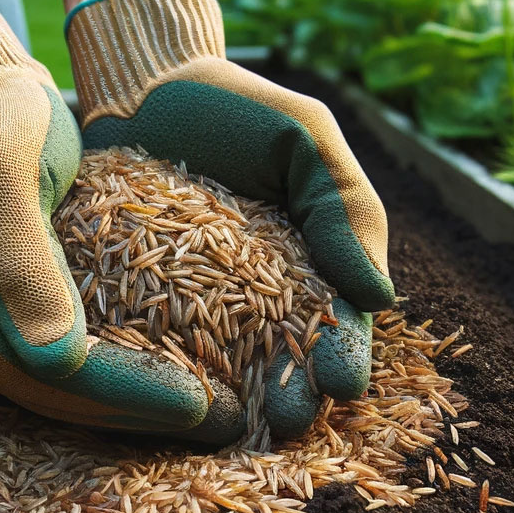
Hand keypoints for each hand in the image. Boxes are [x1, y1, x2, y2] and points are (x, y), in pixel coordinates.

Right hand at [0, 0, 243, 442]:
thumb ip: (22, 261)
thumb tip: (56, 360)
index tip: (200, 403)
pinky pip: (79, 351)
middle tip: (226, 421)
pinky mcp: (21, 306)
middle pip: (58, 393)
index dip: (122, 393)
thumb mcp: (0, 173)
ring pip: (71, 382)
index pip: (42, 374)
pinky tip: (187, 369)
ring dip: (141, 399)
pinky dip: (131, 364)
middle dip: (141, 411)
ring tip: (219, 408)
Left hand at [68, 0, 394, 436]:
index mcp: (305, 264)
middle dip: (291, 389)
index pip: (332, 320)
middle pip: (279, 353)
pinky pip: (153, 337)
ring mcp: (192, 300)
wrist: (147, 86)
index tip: (344, 381)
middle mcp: (252, 294)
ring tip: (243, 426)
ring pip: (221, 359)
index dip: (342, 352)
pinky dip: (165, 366)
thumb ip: (346, 209)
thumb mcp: (305, 140)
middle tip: (292, 421)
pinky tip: (168, 395)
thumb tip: (379, 297)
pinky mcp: (135, 297)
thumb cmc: (239, 108)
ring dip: (237, 395)